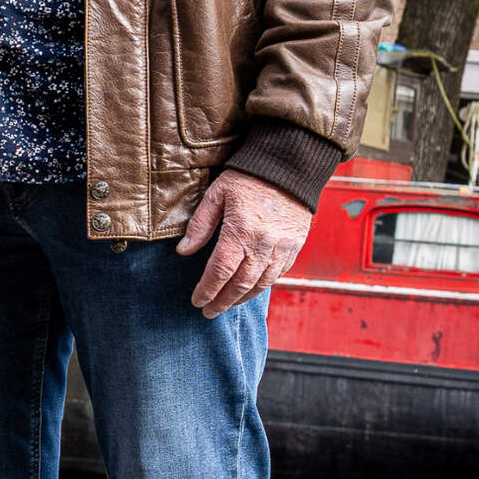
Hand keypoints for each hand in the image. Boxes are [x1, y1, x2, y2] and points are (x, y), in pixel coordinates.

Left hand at [175, 171, 311, 317]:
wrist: (289, 166)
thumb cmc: (248, 177)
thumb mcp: (217, 194)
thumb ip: (200, 224)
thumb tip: (183, 251)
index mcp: (240, 232)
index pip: (220, 271)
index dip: (207, 290)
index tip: (197, 301)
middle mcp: (263, 244)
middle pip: (241, 284)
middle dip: (223, 301)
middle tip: (209, 312)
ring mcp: (283, 247)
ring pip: (262, 283)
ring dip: (243, 298)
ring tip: (228, 304)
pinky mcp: (295, 245)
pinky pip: (279, 273)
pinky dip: (263, 285)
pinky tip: (252, 289)